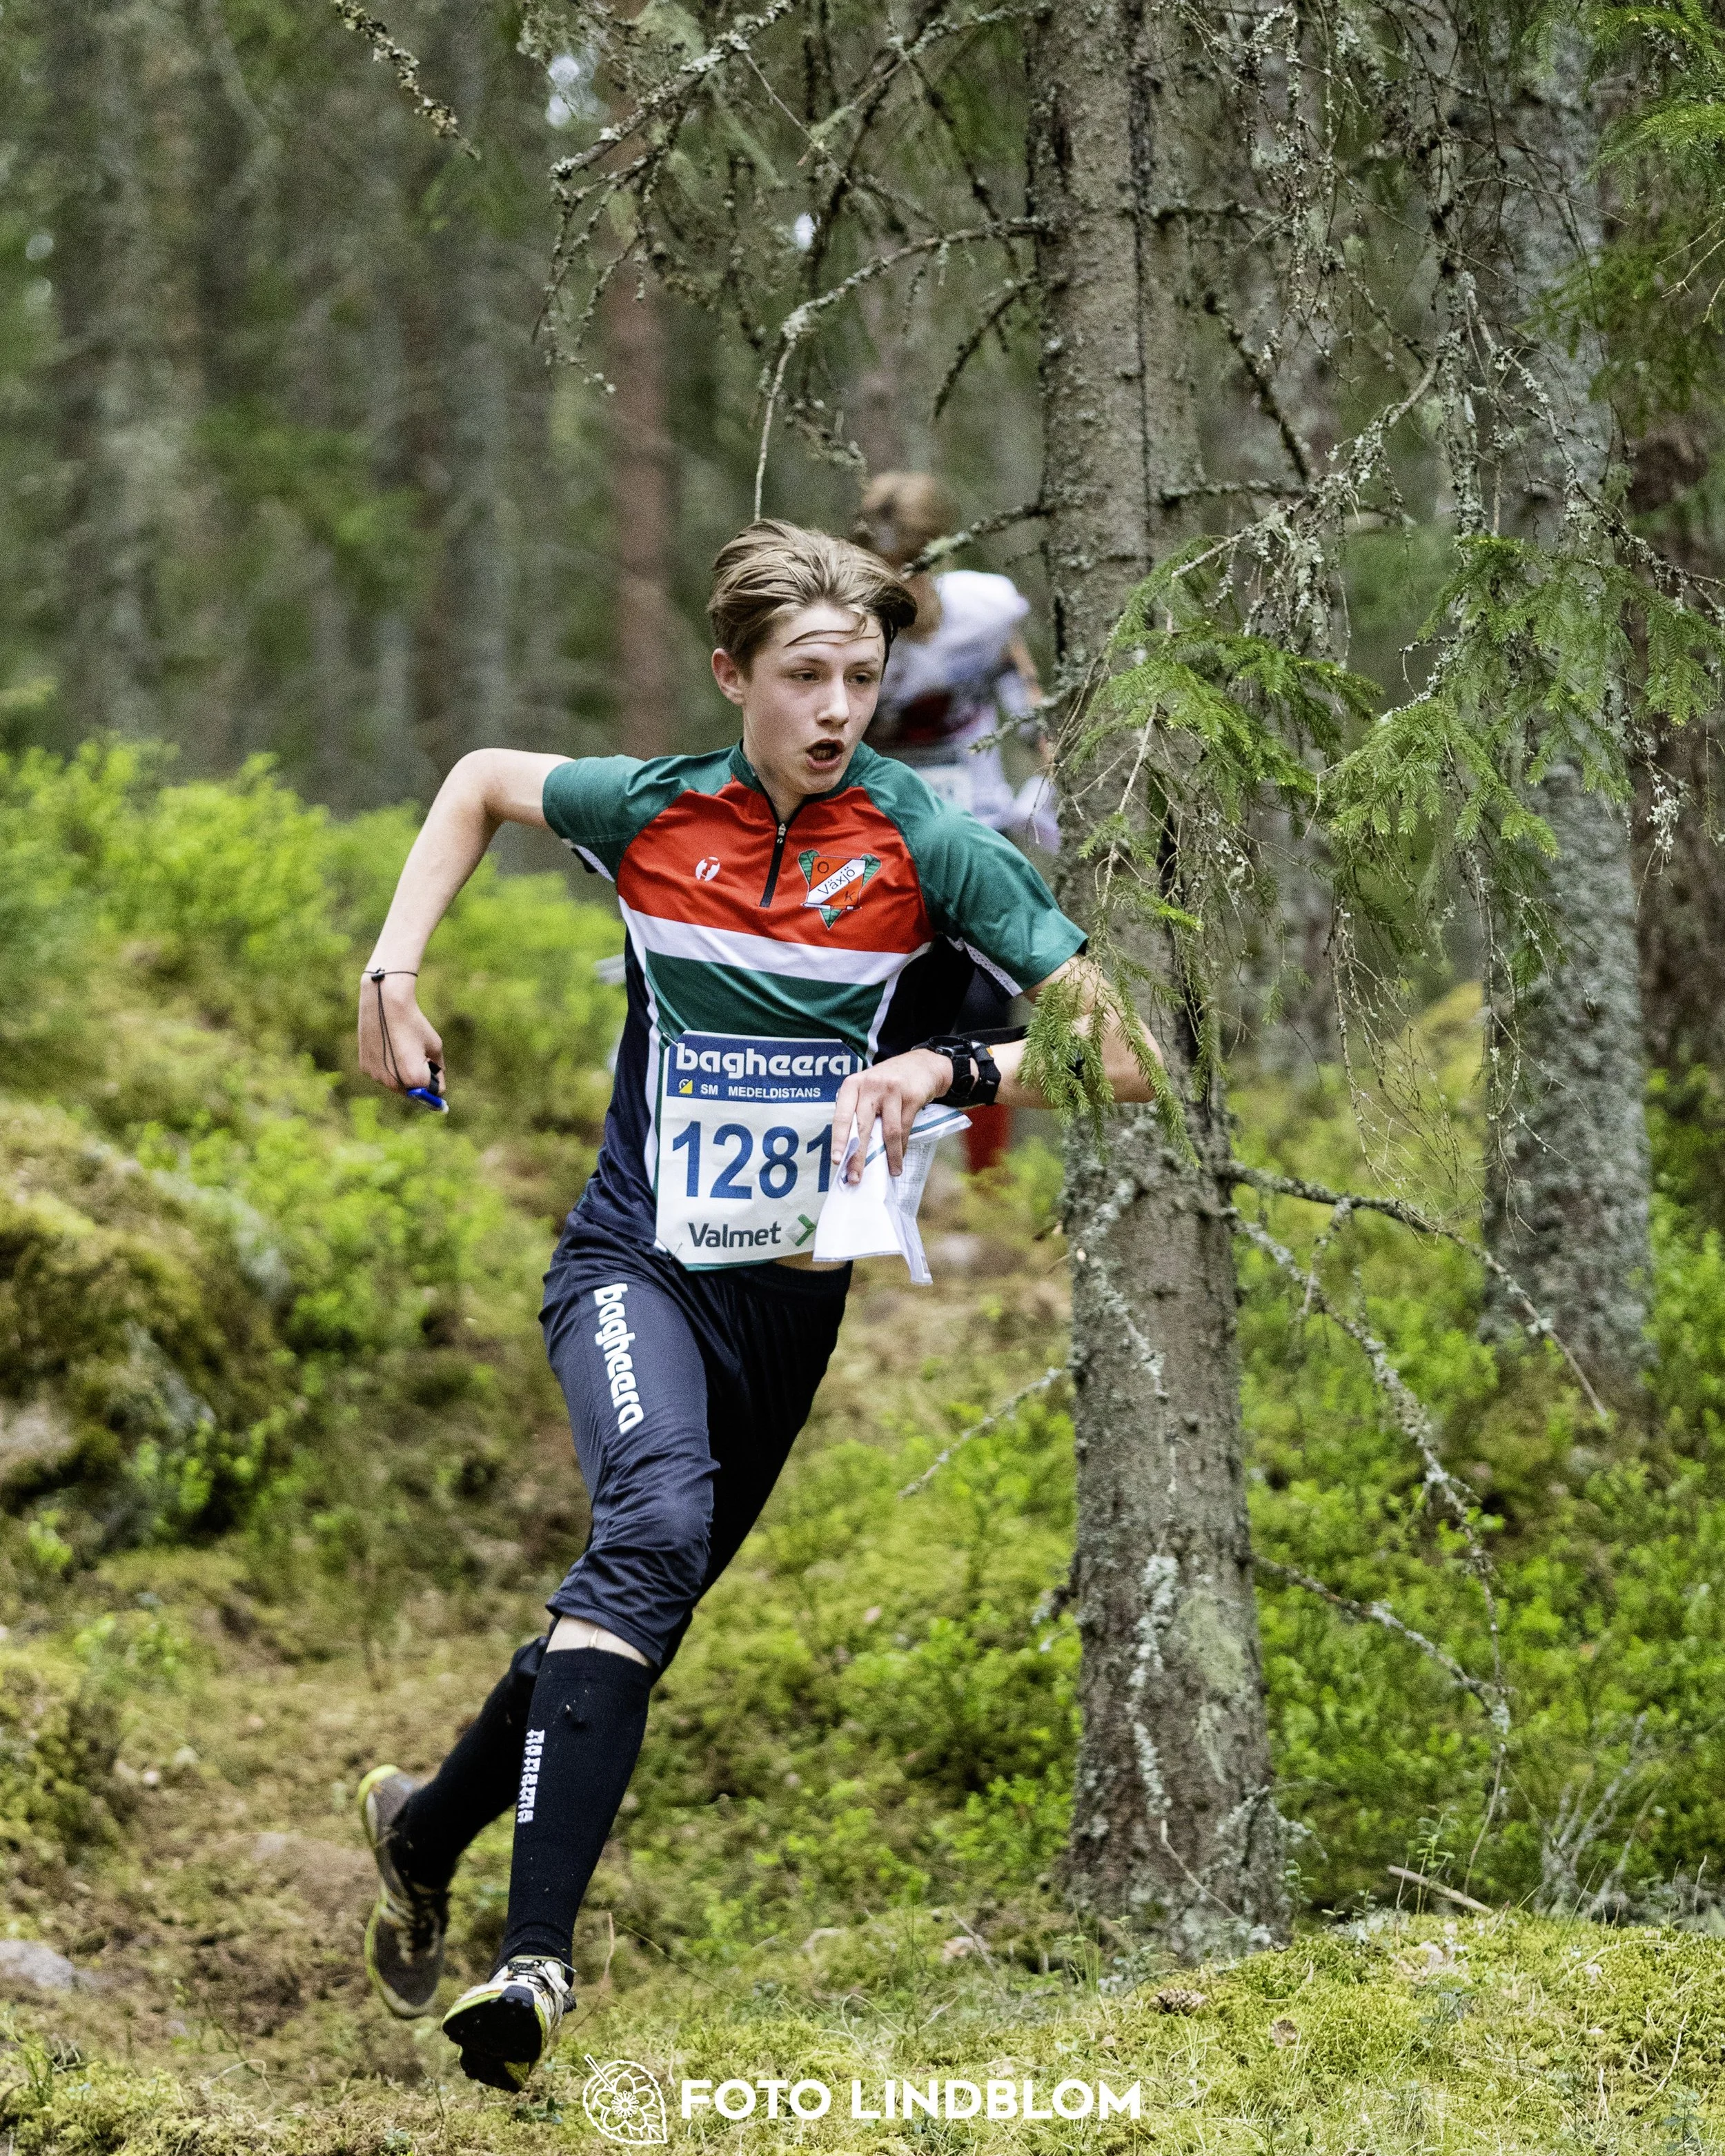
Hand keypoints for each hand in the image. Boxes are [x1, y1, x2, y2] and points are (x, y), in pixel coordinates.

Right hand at [358, 974, 443, 1094]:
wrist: (385, 1003)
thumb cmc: (413, 1023)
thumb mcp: (434, 1045)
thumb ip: (438, 1067)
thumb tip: (436, 1079)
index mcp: (415, 1079)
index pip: (433, 1093)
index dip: (436, 1079)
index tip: (435, 1067)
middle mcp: (393, 1083)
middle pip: (412, 1091)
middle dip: (418, 1079)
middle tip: (418, 1054)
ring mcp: (377, 1077)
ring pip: (395, 1083)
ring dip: (401, 1073)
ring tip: (401, 1048)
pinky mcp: (365, 1067)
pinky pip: (381, 1073)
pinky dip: (386, 1066)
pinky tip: (387, 1046)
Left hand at [830, 1048, 949, 1182]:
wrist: (922, 1065)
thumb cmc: (888, 1083)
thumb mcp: (868, 1090)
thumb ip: (858, 1112)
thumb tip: (850, 1150)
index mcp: (853, 1085)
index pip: (842, 1115)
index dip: (839, 1140)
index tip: (837, 1160)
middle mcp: (870, 1086)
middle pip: (862, 1126)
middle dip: (858, 1155)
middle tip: (855, 1177)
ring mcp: (891, 1090)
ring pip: (887, 1131)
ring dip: (889, 1156)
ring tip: (891, 1172)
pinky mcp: (911, 1096)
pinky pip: (904, 1128)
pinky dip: (902, 1147)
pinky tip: (900, 1158)